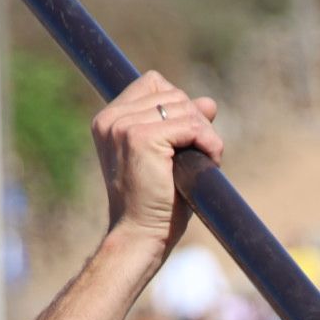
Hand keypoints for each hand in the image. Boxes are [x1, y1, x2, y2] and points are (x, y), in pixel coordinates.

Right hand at [90, 70, 221, 260]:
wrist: (139, 235)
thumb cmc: (154, 204)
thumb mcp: (169, 157)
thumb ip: (184, 125)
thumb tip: (208, 102)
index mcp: (109, 120)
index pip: (153, 83)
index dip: (178, 105)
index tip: (186, 139)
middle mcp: (111, 119)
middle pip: (173, 94)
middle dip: (196, 122)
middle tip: (200, 155)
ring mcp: (124, 126)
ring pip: (185, 108)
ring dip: (205, 134)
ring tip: (203, 162)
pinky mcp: (141, 138)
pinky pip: (191, 126)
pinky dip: (209, 143)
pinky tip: (210, 162)